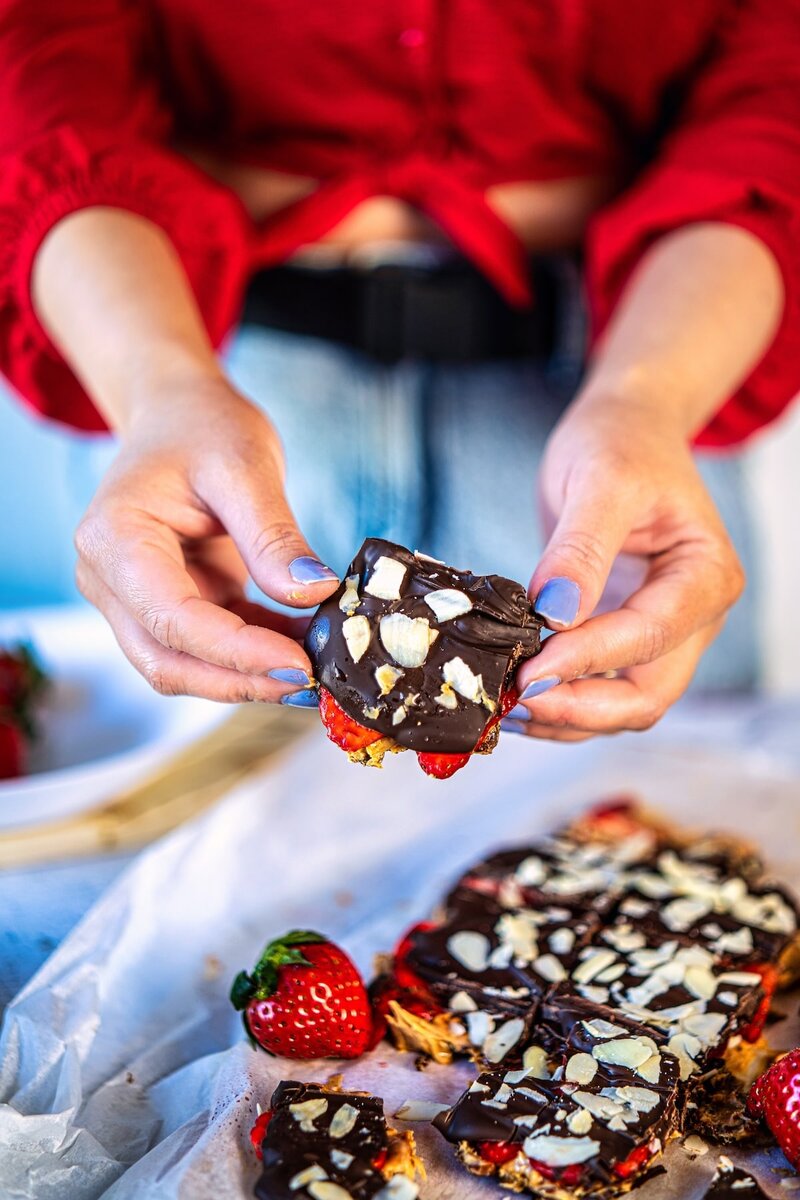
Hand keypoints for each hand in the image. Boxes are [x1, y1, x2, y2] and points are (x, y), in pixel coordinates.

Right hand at [75, 379, 337, 702]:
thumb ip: (274, 536)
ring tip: (317, 667)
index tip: (299, 664)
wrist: (178, 414)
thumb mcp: (245, 467)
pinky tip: (304, 646)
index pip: (172, 619)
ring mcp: (135, 600)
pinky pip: (211, 649)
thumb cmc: (202, 426)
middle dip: (241, 680)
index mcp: (114, 540)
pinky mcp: (171, 607)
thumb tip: (313, 594)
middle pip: (169, 660)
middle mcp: (110, 581)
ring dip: (250, 676)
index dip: (236, 652)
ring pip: (186, 666)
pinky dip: (256, 655)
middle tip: (313, 680)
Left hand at [510, 395, 744, 739]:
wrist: (624, 432)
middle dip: (579, 707)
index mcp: (706, 575)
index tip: (530, 670)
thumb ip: (581, 550)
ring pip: (622, 705)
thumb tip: (556, 615)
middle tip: (515, 700)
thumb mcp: (600, 481)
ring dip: (565, 717)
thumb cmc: (622, 444)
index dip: (588, 660)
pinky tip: (516, 696)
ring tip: (505, 707)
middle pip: (647, 694)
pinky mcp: (624, 640)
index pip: (649, 636)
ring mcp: (662, 635)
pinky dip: (560, 701)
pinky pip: (599, 689)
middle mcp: (695, 617)